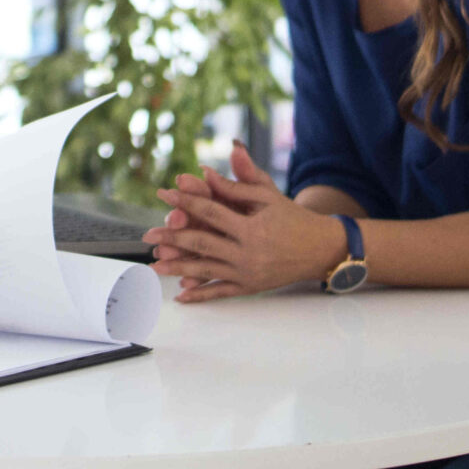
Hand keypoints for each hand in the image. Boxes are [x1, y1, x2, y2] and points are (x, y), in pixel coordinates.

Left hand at [145, 146, 350, 302]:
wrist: (320, 249)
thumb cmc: (293, 218)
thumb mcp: (268, 195)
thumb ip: (236, 183)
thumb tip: (204, 172)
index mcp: (251, 227)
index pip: (211, 211)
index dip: (185, 201)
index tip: (164, 194)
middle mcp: (247, 253)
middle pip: (201, 244)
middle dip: (172, 239)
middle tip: (148, 236)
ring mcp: (247, 273)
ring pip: (205, 271)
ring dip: (177, 269)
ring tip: (154, 266)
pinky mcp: (249, 287)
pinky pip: (220, 293)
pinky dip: (200, 296)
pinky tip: (180, 296)